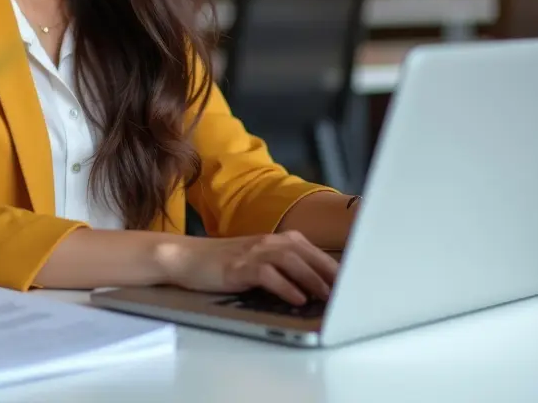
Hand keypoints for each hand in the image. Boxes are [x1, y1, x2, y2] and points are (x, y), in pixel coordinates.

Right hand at [159, 231, 338, 304]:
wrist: (186, 258)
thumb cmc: (223, 263)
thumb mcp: (256, 261)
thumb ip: (282, 267)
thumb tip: (313, 285)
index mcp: (275, 239)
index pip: (311, 251)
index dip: (332, 266)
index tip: (351, 281)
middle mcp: (267, 242)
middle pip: (306, 253)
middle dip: (328, 272)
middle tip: (346, 292)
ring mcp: (253, 252)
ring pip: (291, 261)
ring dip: (311, 278)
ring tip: (327, 296)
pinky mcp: (239, 266)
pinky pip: (268, 275)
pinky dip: (285, 286)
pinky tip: (297, 297)